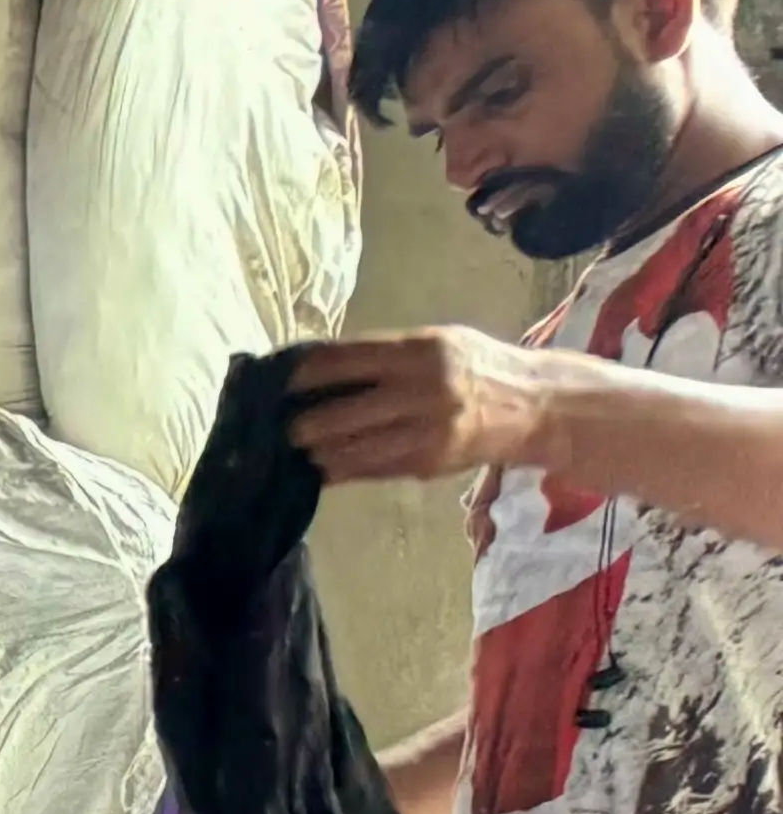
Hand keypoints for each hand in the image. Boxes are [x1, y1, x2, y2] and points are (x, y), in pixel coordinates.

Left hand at [285, 327, 561, 487]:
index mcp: (420, 351)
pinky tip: (326, 466)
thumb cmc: (476, 367)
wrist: (534, 404)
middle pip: (338, 414)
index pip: (344, 361)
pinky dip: (341, 469)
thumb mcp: (439, 344)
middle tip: (283, 426)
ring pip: (348, 450)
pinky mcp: (426, 463)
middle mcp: (421, 390)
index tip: (278, 381)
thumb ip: (386, 355)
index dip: (304, 374)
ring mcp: (424, 431)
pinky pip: (369, 470)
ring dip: (318, 452)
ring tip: (302, 448)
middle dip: (303, 424)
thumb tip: (322, 366)